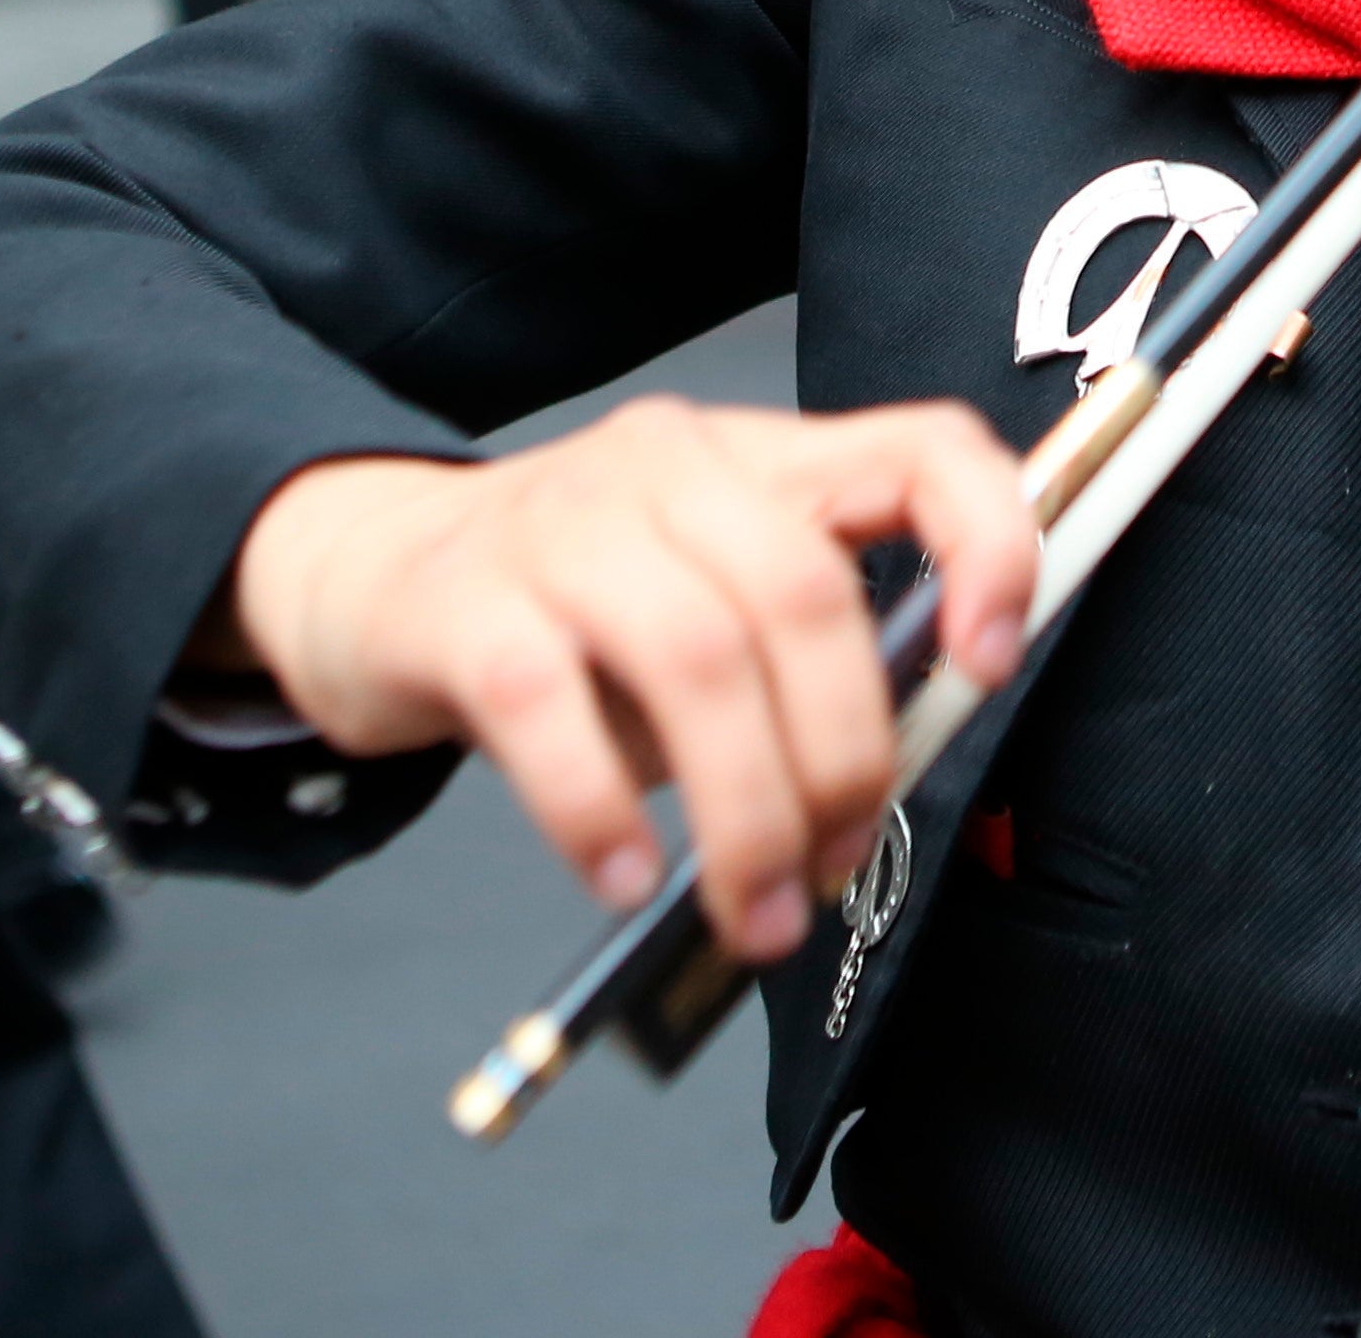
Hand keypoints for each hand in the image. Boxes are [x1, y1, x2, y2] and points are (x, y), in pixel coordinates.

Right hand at [218, 396, 1036, 960]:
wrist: (370, 573)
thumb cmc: (576, 615)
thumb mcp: (709, 608)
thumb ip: (802, 671)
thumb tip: (873, 794)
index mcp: (763, 462)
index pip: (921, 449)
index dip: (986, 544)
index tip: (991, 663)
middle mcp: (670, 467)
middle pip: (801, 595)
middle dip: (842, 756)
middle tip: (832, 867)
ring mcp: (558, 524)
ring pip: (694, 658)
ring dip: (744, 813)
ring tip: (755, 911)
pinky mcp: (459, 602)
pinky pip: (545, 708)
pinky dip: (599, 810)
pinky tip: (624, 876)